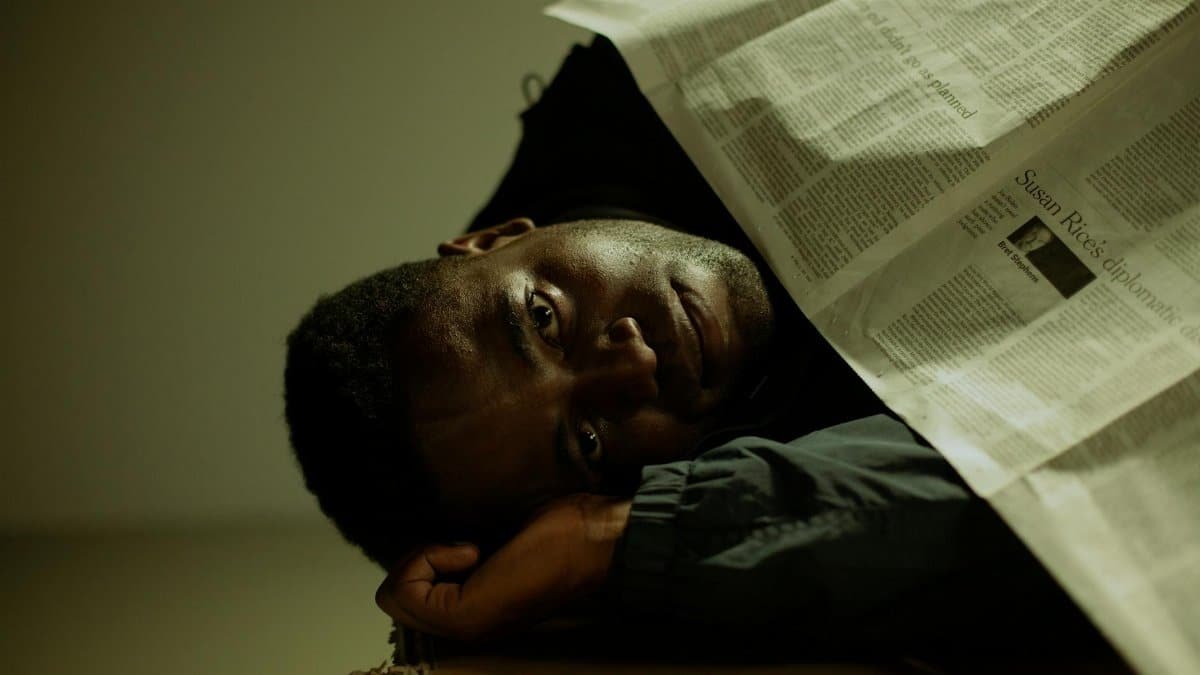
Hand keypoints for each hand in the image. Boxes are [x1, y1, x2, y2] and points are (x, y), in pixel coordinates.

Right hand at [375, 493, 631, 641]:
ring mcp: (463, 626)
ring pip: (392, 598)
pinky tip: (472, 551)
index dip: (423, 560)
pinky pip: (405, 592)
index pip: (407, 595)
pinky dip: (428, 559)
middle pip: (393, 601)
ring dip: (421, 560)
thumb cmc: (560, 528)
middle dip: (414, 562)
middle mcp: (466, 626)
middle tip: (464, 548)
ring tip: (470, 549)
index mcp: (474, 607)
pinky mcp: (464, 615)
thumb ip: (468, 546)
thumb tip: (438, 534)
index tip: (469, 545)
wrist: (594, 538)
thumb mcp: (502, 534)